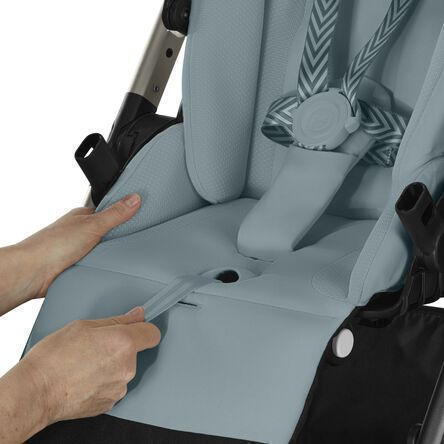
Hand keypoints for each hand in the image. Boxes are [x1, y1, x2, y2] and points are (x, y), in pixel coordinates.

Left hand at [0, 194, 140, 314]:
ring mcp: (81, 251)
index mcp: (84, 217)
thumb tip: (134, 198)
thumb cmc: (52, 245)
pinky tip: (114, 268)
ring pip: (106, 250)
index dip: (128, 212)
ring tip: (128, 254)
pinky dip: (106, 267)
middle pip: (111, 232)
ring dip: (113, 254)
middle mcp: (82, 233)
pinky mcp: (80, 267)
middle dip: (123, 236)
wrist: (33, 274)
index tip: (144, 214)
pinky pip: (100, 265)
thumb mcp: (92, 225)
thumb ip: (115, 214)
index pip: (112, 211)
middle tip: (139, 238)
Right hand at [0, 307, 160, 442]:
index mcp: (123, 342)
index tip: (136, 329)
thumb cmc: (54, 357)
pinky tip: (85, 378)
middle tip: (96, 346)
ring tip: (86, 363)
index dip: (144, 329)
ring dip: (111, 366)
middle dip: (121, 347)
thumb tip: (137, 315)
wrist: (36, 391)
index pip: (153, 333)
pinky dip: (104, 381)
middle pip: (135, 352)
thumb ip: (117, 320)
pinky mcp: (110, 402)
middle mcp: (126, 366)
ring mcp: (119, 387)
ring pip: (123, 370)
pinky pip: (114, 386)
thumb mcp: (84, 326)